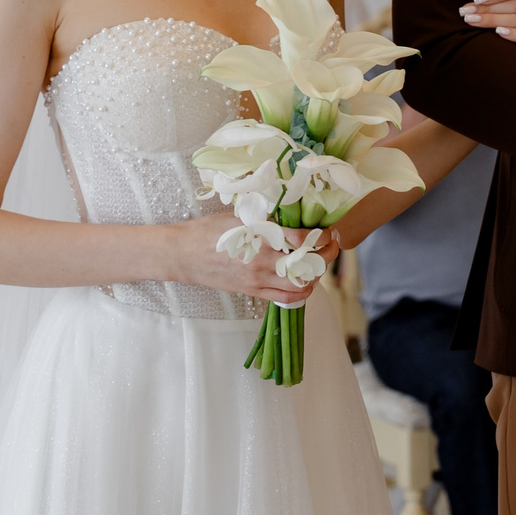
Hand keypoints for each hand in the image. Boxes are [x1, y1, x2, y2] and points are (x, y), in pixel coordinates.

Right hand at [168, 216, 320, 305]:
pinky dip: (301, 291)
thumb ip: (267, 219)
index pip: (300, 239)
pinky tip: (303, 280)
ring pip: (300, 286)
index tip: (328, 232)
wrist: (184, 255)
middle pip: (307, 265)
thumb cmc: (208, 231)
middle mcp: (261, 261)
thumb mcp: (239, 217)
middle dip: (325, 258)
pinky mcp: (253, 292)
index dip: (320, 237)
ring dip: (315, 276)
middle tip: (331, 247)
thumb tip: (294, 217)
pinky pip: (286, 298)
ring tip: (317, 263)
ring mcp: (257, 280)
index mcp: (258, 237)